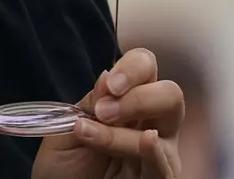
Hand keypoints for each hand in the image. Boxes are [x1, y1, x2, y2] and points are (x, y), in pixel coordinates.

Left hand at [33, 48, 183, 178]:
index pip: (146, 68)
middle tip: (103, 112)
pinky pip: (163, 165)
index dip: (132, 68)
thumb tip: (108, 75)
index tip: (110, 84)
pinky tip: (145, 141)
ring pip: (162, 129)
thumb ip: (90, 104)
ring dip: (124, 130)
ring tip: (88, 133)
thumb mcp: (68, 127)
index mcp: (128, 101)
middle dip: (137, 97)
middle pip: (170, 94)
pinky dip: (153, 151)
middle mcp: (152, 123)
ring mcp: (160, 153)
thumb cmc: (64, 163)